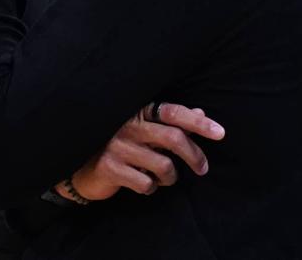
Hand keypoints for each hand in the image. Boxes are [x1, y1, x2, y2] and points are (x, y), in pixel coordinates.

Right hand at [59, 102, 226, 201]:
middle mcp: (128, 125)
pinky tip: (143, 185)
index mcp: (139, 112)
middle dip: (194, 156)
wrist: (80, 167)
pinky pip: (146, 183)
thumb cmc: (120, 145)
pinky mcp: (109, 167)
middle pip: (173, 139)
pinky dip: (151, 189)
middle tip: (203, 169)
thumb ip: (171, 122)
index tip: (220, 133)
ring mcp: (117, 146)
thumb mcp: (145, 130)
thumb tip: (201, 113)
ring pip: (163, 165)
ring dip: (170, 178)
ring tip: (164, 179)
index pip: (174, 112)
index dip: (199, 123)